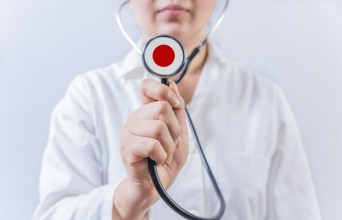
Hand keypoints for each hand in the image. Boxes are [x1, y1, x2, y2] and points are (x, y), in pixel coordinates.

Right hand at [113, 79, 188, 219]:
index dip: (163, 89)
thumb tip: (173, 84)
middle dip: (174, 130)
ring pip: (159, 127)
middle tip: (169, 143)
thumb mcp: (179, 132)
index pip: (146, 86)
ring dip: (168, 146)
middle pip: (162, 108)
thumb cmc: (165, 159)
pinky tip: (156, 160)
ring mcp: (128, 133)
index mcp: (146, 112)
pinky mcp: (127, 148)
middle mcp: (135, 119)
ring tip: (162, 154)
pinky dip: (161, 156)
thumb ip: (177, 110)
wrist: (155, 186)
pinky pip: (152, 145)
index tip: (175, 104)